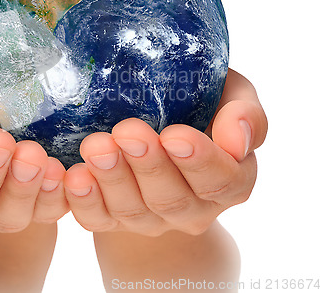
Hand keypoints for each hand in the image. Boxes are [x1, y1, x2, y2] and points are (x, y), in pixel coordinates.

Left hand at [63, 68, 267, 235]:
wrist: (161, 132)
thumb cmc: (200, 105)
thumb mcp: (231, 97)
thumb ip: (245, 115)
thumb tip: (237, 135)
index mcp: (229, 180)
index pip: (221, 180)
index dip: (199, 161)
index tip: (174, 135)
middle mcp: (193, 207)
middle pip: (172, 198)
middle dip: (148, 166)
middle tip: (127, 133)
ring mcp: (152, 218)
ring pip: (133, 210)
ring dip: (112, 179)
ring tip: (96, 147)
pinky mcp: (115, 219)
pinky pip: (98, 220)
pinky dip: (84, 201)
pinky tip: (74, 177)